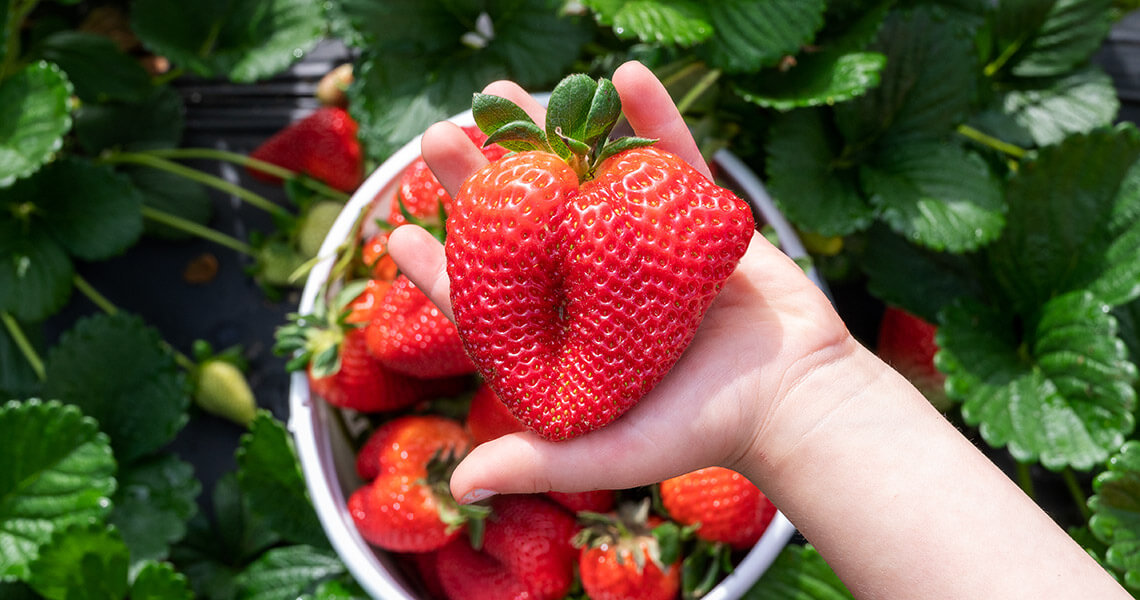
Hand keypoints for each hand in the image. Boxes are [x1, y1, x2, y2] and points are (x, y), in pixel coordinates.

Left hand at [387, 60, 850, 503]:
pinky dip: (653, 117)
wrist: (796, 400)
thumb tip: (458, 486)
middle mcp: (596, 288)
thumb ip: (537, 464)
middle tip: (439, 137)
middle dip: (481, 181)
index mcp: (567, 336)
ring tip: (510, 90)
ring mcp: (644, 247)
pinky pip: (672, 159)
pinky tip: (625, 75)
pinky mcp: (695, 219)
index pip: (490, 301)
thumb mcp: (609, 454)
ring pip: (588, 181)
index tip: (402, 236)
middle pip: (525, 227)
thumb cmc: (700, 431)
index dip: (444, 270)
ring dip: (551, 132)